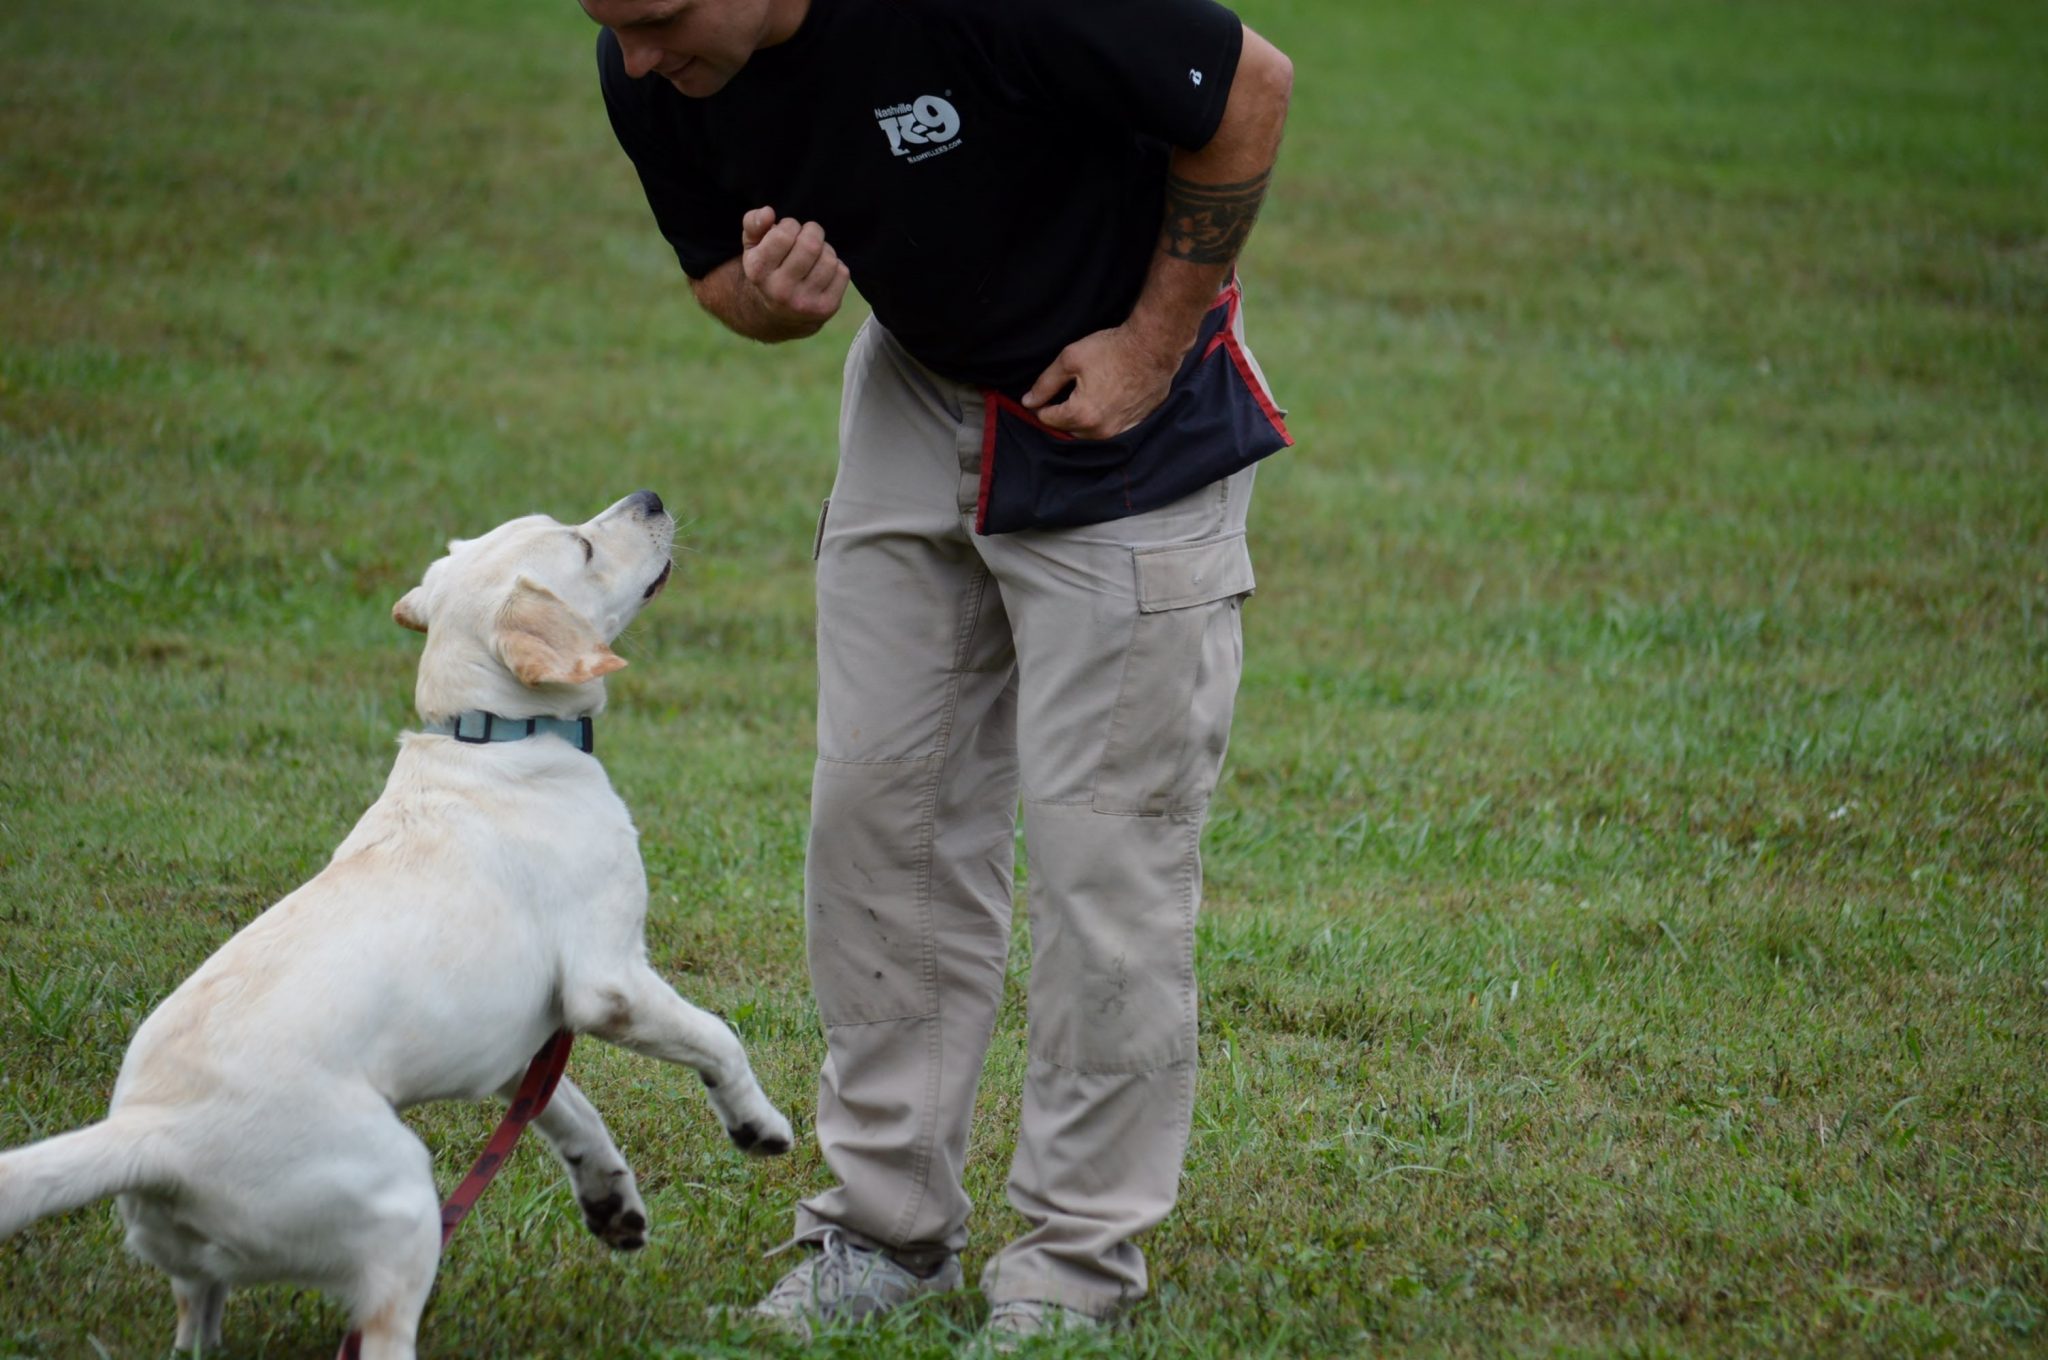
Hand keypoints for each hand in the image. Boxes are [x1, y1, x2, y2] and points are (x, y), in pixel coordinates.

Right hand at [739, 206, 849, 329]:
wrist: (778, 314)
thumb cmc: (767, 269)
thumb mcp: (752, 246)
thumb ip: (753, 223)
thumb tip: (768, 212)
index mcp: (758, 272)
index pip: (784, 234)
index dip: (789, 225)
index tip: (787, 232)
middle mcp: (780, 291)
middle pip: (810, 245)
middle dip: (812, 232)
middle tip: (806, 237)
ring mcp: (805, 302)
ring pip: (829, 258)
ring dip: (825, 250)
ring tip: (814, 256)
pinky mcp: (826, 308)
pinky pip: (842, 272)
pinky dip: (836, 266)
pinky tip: (822, 271)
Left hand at [1020, 323, 1181, 439]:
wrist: (1154, 348)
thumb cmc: (1113, 349)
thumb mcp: (1070, 359)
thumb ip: (1046, 384)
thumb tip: (1028, 402)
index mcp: (1081, 414)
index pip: (1047, 418)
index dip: (1043, 402)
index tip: (1048, 390)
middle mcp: (1100, 431)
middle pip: (1067, 428)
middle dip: (1063, 412)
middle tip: (1069, 389)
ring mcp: (1119, 431)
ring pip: (1088, 432)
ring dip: (1082, 418)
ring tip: (1088, 393)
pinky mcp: (1134, 426)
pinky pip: (1109, 430)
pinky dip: (1102, 419)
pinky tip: (1106, 398)